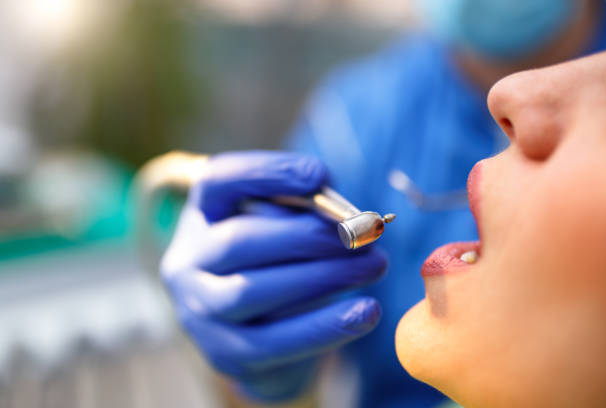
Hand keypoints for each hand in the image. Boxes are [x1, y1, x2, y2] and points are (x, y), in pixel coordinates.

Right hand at [161, 151, 386, 401]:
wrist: (260, 333)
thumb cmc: (279, 263)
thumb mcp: (283, 227)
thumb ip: (304, 210)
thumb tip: (347, 212)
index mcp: (202, 216)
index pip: (218, 181)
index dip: (267, 174)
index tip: (321, 175)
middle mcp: (188, 261)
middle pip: (238, 241)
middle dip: (307, 236)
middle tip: (364, 234)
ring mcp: (199, 311)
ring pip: (251, 292)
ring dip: (322, 277)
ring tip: (375, 266)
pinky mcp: (224, 354)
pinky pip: (274, 343)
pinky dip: (325, 327)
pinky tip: (367, 313)